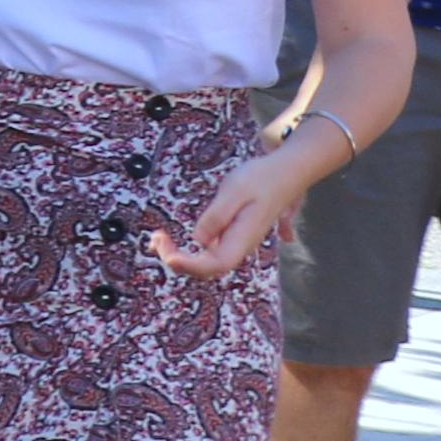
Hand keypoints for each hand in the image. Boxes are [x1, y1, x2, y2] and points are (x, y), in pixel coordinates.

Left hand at [161, 138, 332, 280]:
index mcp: (242, 238)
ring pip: (206, 261)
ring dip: (180, 256)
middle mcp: (240, 246)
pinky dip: (186, 250)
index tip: (168, 254)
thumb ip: (217, 216)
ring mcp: (236, 242)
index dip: (190, 265)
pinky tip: (168, 239)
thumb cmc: (260, 179)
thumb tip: (199, 240)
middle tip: (155, 239)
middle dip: (178, 260)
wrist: (284, 173)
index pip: (215, 265)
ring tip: (157, 239)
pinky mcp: (231, 235)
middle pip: (207, 268)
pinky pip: (207, 251)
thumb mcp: (234, 191)